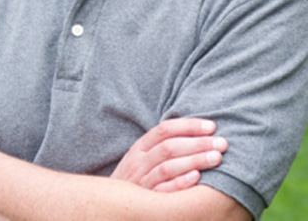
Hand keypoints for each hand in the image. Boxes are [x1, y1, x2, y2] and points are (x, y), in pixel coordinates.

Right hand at [111, 118, 227, 191]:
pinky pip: (163, 190)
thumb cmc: (134, 180)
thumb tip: (194, 133)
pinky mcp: (146, 202)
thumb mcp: (141, 159)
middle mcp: (139, 162)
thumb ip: (161, 146)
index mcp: (140, 147)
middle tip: (222, 143)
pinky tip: (198, 178)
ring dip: (194, 160)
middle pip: (170, 147)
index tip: (212, 126)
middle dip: (198, 143)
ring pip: (168, 166)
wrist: (111, 208)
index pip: (165, 129)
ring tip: (217, 158)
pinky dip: (180, 182)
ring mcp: (141, 181)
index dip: (189, 126)